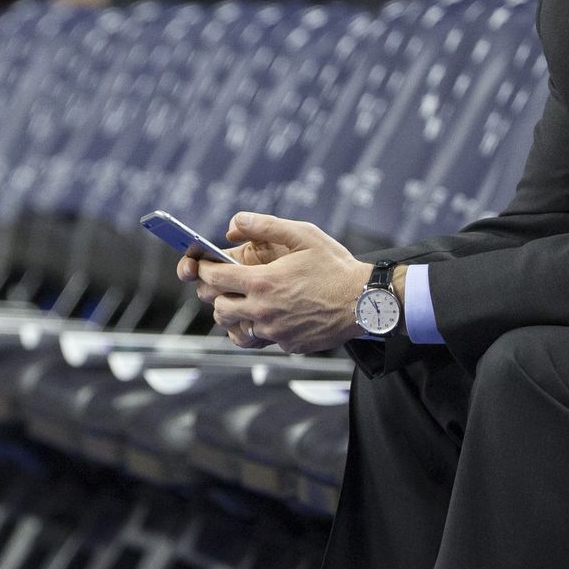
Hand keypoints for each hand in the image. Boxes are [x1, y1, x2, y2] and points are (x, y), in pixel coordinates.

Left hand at [174, 211, 369, 354]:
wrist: (365, 302)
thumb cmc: (335, 266)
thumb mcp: (303, 235)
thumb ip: (264, 225)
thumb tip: (233, 224)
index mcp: (263, 282)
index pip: (214, 278)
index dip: (203, 269)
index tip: (203, 265)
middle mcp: (264, 311)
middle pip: (218, 307)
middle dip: (215, 294)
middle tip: (224, 283)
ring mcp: (275, 332)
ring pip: (235, 328)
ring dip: (234, 314)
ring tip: (244, 299)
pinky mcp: (287, 345)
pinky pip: (260, 340)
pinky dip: (258, 328)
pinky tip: (269, 315)